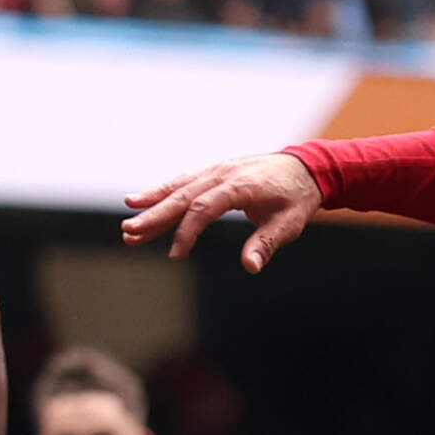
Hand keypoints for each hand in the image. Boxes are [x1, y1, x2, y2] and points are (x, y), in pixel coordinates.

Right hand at [121, 152, 326, 270]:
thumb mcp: (289, 223)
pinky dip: (162, 192)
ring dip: (152, 202)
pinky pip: (184, 183)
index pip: (205, 209)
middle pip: (183, 196)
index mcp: (240, 186)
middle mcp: (223, 174)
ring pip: (179, 187)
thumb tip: (250, 267)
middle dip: (155, 215)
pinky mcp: (214, 173)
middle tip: (129, 231)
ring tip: (128, 215)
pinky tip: (142, 202)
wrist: (306, 168)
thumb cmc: (296, 198)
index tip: (176, 254)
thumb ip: (266, 243)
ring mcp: (217, 171)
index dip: (187, 232)